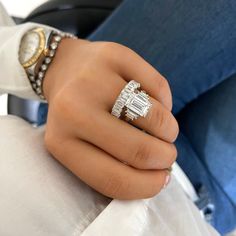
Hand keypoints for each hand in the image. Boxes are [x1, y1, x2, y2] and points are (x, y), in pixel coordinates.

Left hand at [43, 38, 178, 198]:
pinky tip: (154, 103)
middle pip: (138, 150)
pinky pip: (159, 87)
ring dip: (169, 130)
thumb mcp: (80, 144)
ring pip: (154, 116)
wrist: (63, 68)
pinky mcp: (114, 54)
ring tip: (163, 130)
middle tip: (168, 154)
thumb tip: (156, 176)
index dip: (146, 186)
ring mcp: (93, 78)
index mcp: (61, 142)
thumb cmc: (76, 113)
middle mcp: (72, 110)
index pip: (112, 178)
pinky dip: (165, 101)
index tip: (162, 180)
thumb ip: (111, 164)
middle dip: (165, 157)